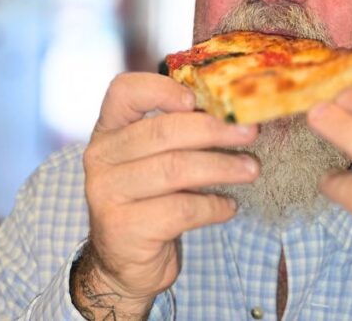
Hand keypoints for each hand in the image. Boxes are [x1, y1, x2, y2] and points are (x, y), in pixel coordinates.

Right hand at [71, 72, 259, 318]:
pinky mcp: (124, 228)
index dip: (161, 89)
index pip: (124, 92)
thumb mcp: (154, 160)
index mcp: (109, 131)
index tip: (197, 99)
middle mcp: (101, 157)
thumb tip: (234, 112)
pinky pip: (180, 209)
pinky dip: (213, 206)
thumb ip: (177, 133)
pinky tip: (228, 206)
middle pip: (161, 131)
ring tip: (250, 170)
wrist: (123, 262)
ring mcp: (107, 193)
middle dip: (213, 129)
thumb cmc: (150, 200)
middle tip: (249, 132)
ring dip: (222, 167)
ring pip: (174, 169)